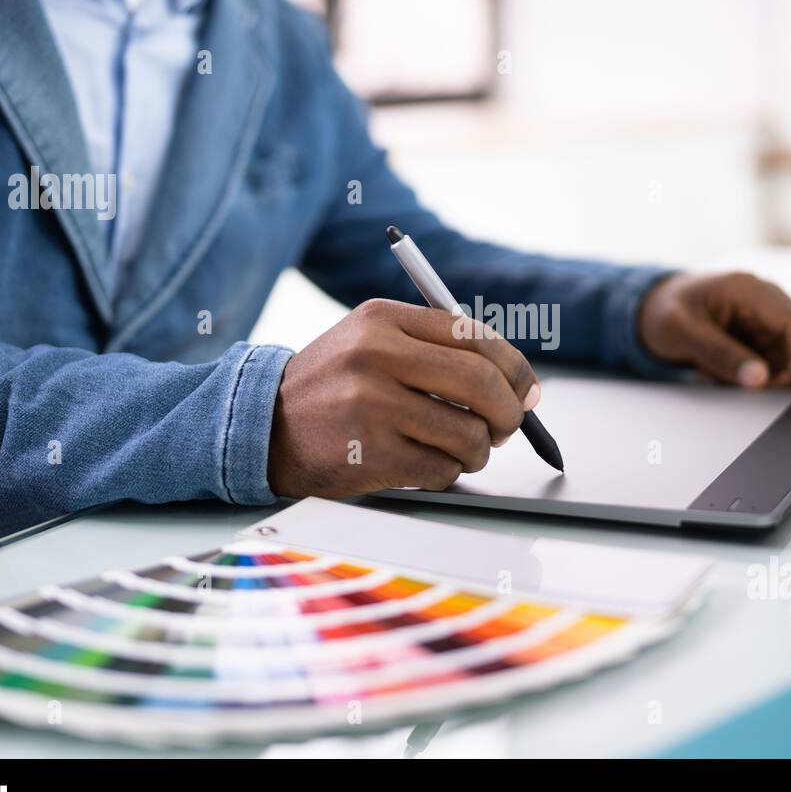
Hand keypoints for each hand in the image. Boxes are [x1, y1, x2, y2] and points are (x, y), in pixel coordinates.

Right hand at [268, 299, 539, 497]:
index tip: (527, 390)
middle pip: (481, 382)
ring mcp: (371, 405)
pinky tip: (427, 464)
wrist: (263, 426)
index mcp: (383, 319)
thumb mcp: (372, 343)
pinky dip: (447, 472)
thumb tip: (519, 384)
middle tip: (507, 427)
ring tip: (462, 449)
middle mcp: (377, 355)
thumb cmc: (335, 386)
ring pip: (469, 432)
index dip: (514, 368)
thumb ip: (436, 350)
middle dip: (509, 412)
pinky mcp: (370, 453)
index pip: (473, 336)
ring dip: (478, 450)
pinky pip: (442, 468)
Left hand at [637, 272, 790, 395]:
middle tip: (746, 389)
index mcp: (751, 291)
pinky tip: (718, 372)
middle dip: (790, 373)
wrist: (654, 307)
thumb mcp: (682, 332)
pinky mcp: (765, 338)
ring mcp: (769, 320)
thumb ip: (720, 354)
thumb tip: (760, 379)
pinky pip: (778, 365)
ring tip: (717, 375)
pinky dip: (757, 378)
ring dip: (769, 378)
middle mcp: (769, 302)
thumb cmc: (665, 312)